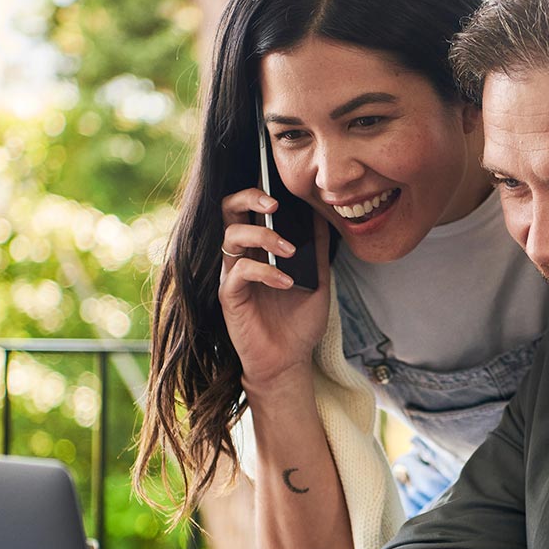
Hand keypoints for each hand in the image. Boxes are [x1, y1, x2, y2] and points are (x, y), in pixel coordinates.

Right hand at [219, 189, 332, 388]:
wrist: (289, 361)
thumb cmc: (298, 322)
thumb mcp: (318, 279)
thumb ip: (317, 248)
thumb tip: (321, 215)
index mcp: (259, 247)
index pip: (248, 206)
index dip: (259, 189)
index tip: (283, 188)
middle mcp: (242, 255)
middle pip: (228, 209)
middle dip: (248, 196)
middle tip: (274, 202)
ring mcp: (232, 274)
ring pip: (231, 235)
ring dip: (263, 235)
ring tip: (288, 250)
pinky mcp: (229, 296)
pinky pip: (240, 271)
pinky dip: (265, 271)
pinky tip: (286, 282)